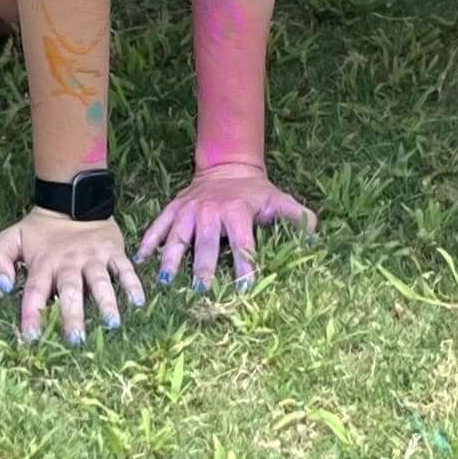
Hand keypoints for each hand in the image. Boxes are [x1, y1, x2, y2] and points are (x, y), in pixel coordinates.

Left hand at [0, 209, 144, 346]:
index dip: (32, 313)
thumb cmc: (40, 231)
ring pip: (100, 281)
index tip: (31, 337)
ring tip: (112, 324)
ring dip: (107, 302)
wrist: (72, 198)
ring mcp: (93, 257)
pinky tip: (139, 302)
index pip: (35, 291)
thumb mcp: (11, 238)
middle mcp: (69, 263)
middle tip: (75, 340)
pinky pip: (124, 268)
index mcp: (43, 263)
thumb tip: (4, 287)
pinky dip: (132, 283)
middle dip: (73, 316)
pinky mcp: (112, 251)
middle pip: (71, 291)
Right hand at [135, 163, 315, 289]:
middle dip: (202, 268)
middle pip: (205, 244)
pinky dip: (148, 242)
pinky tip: (140, 261)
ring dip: (171, 260)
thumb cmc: (256, 192)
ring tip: (166, 283)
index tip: (242, 290)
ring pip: (177, 237)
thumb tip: (317, 238)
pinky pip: (158, 226)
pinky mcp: (174, 208)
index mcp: (237, 212)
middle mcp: (211, 211)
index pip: (242, 244)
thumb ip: (298, 217)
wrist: (229, 166)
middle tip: (200, 292)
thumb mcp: (279, 200)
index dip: (244, 266)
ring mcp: (189, 210)